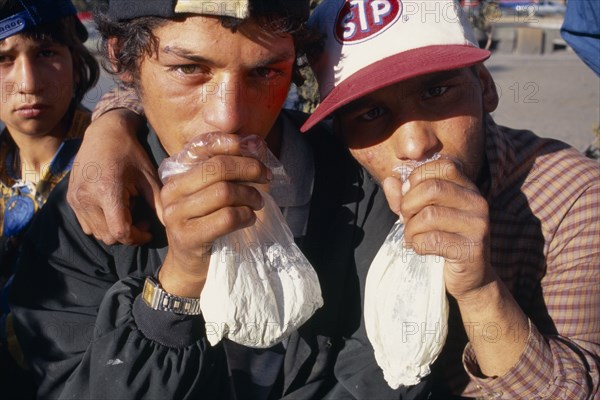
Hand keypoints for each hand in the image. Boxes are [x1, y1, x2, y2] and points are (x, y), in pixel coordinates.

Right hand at [67, 109, 160, 244]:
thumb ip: (158, 204)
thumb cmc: (130, 154)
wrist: (104, 133)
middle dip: (129, 234)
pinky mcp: (71, 199)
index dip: (138, 237)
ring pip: (97, 234)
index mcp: (106, 191)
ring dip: (115, 230)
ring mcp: (75, 199)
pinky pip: (87, 225)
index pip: (120, 231)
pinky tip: (115, 209)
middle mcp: (86, 198)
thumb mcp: (148, 177)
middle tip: (143, 220)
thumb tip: (170, 226)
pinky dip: (102, 225)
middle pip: (109, 236)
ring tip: (130, 212)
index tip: (150, 230)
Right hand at [158, 134, 271, 296]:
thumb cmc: (208, 224)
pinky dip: (245, 216)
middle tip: (265, 177)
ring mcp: (176, 214)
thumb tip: (257, 143)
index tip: (256, 146)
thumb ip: (229, 169)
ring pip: (224, 192)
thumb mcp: (215, 192)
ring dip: (249, 196)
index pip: (201, 146)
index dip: (231, 142)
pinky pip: (226, 218)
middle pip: (217, 168)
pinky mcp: (187, 236)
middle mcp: (172, 191)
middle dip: (249, 169)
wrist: (190, 266)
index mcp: (176, 174)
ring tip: (258, 202)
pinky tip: (249, 218)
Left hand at [383, 158, 495, 301]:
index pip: (443, 165)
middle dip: (408, 204)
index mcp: (467, 188)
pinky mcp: (471, 249)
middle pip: (432, 188)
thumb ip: (404, 197)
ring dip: (410, 229)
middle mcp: (477, 202)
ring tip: (411, 237)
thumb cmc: (443, 239)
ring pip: (429, 216)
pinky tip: (420, 249)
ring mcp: (477, 226)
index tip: (408, 194)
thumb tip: (389, 181)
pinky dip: (417, 245)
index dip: (418, 177)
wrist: (470, 278)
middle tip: (405, 219)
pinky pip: (431, 240)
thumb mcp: (421, 214)